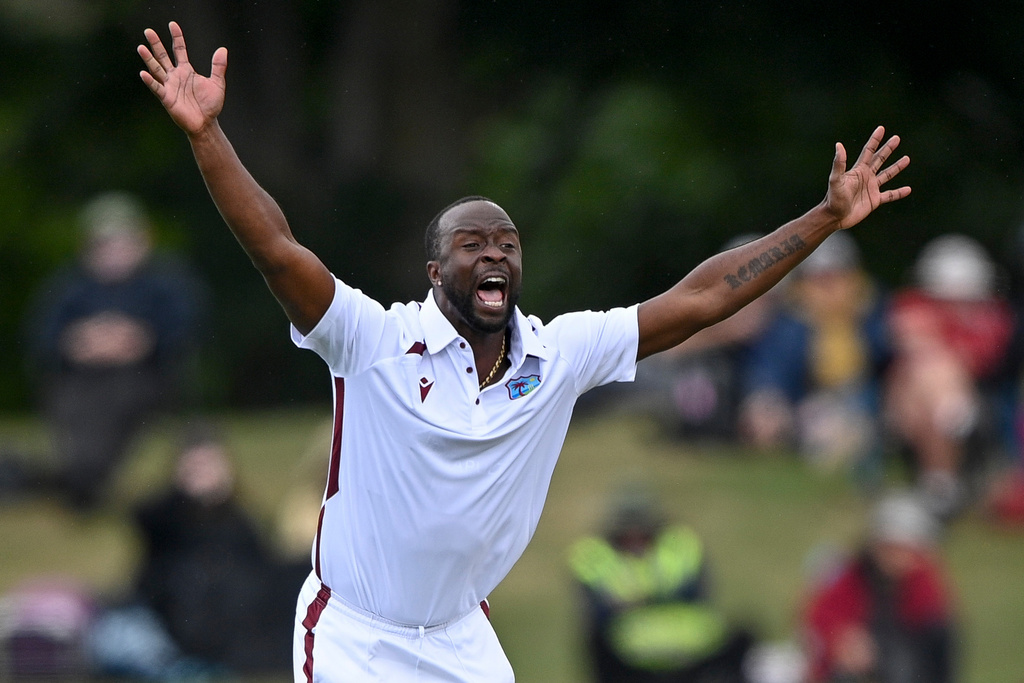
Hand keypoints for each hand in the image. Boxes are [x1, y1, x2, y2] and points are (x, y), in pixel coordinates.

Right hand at [138, 21, 226, 135]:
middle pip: (163, 56)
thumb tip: (222, 49)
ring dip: (149, 59)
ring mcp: (169, 86)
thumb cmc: (210, 105)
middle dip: (156, 44)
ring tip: (141, 47)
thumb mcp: (217, 83)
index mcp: (186, 71)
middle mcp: (175, 76)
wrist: (206, 123)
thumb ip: (218, 66)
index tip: (173, 24)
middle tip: (148, 31)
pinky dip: (151, 81)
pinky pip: (157, 88)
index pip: (179, 50)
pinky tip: (144, 73)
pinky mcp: (167, 98)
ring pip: (157, 69)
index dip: (177, 37)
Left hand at [824, 126, 910, 229]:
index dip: (875, 140)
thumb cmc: (833, 198)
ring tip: (907, 159)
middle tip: (896, 138)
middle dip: (888, 149)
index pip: (868, 151)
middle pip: (879, 159)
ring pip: (887, 175)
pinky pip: (890, 195)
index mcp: (858, 170)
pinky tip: (908, 189)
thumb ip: (839, 163)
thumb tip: (839, 145)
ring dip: (896, 167)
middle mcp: (866, 177)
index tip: (881, 128)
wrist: (835, 217)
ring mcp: (871, 188)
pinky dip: (899, 193)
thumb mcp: (836, 179)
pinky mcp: (875, 200)